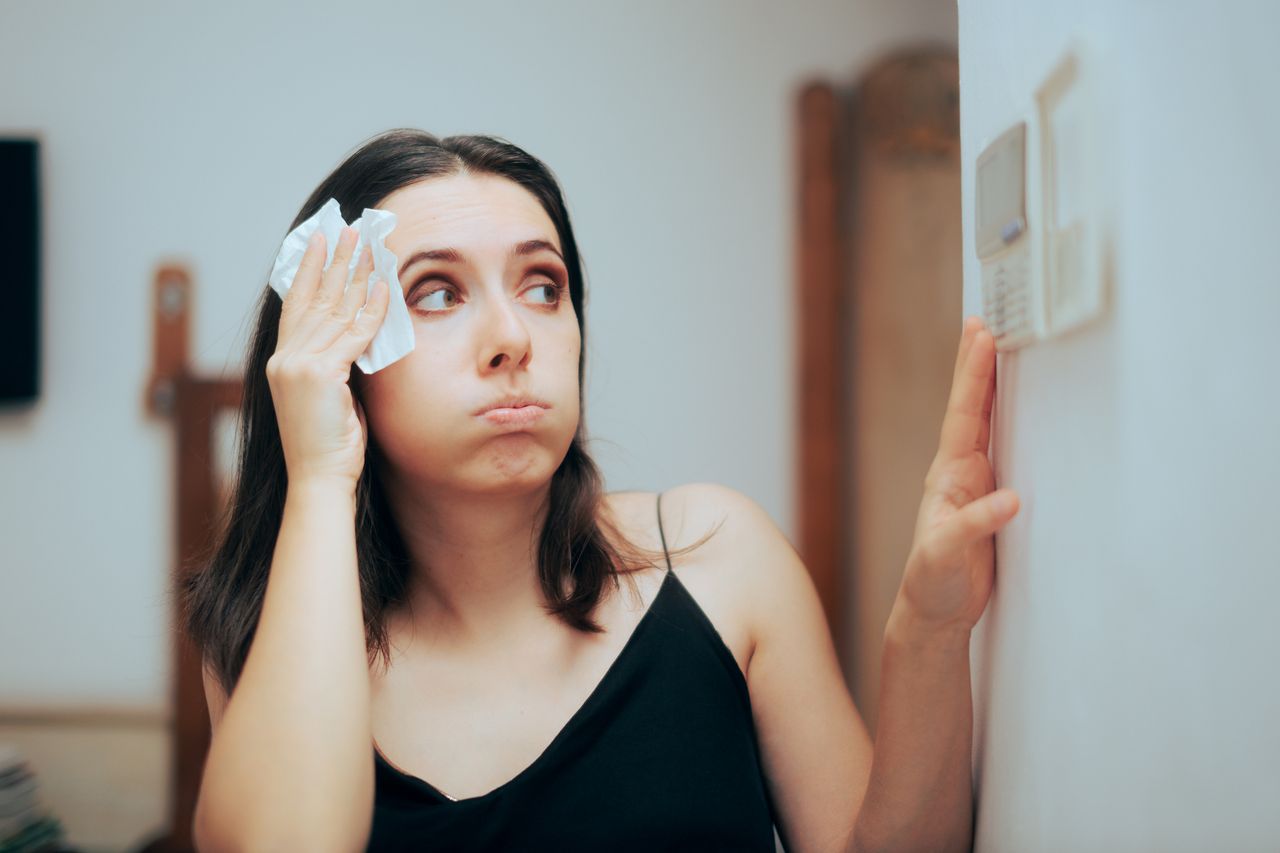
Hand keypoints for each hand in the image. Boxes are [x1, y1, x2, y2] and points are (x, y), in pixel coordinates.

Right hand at [265, 226, 389, 491]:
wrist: (319, 479)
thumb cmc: (329, 445)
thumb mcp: (330, 396)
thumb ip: (336, 363)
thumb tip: (359, 334)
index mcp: (282, 362)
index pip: (295, 304)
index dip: (307, 270)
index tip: (319, 241)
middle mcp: (285, 358)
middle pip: (314, 297)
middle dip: (333, 260)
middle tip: (348, 228)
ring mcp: (298, 365)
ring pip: (334, 309)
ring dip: (355, 274)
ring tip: (369, 245)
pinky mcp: (319, 374)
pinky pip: (353, 334)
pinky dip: (371, 309)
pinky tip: (383, 286)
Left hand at [897, 316, 1019, 635]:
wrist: (933, 612)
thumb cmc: (932, 583)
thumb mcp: (945, 556)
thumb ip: (974, 527)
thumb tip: (1011, 499)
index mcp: (948, 476)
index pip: (965, 415)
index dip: (973, 376)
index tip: (981, 337)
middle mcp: (960, 472)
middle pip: (972, 407)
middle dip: (977, 364)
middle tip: (982, 321)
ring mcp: (975, 483)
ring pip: (985, 424)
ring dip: (990, 386)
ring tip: (994, 347)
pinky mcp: (991, 499)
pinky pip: (1003, 448)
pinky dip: (1009, 421)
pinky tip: (1019, 406)